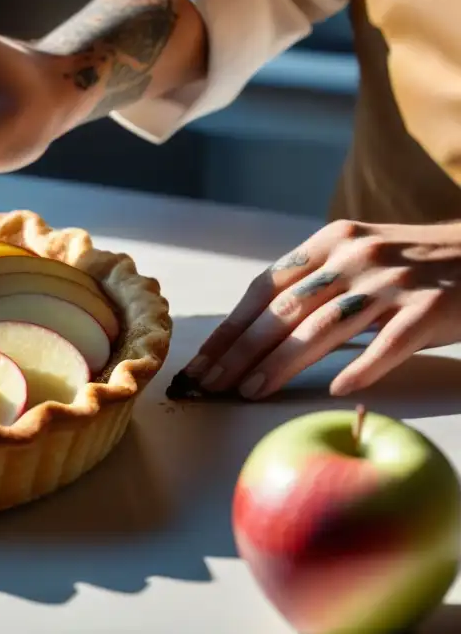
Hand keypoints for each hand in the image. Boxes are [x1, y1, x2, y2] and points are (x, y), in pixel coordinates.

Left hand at [184, 220, 460, 398]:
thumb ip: (314, 282)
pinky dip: (360, 368)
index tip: (203, 360)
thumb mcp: (358, 256)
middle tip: (211, 384)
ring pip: (323, 328)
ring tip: (250, 391)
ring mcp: (393, 282)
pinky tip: (334, 390)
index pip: (265, 288)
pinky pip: (388, 344)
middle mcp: (356, 257)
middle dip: (241, 351)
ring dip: (280, 364)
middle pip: (284, 310)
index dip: (231, 327)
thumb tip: (254, 329)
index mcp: (331, 242)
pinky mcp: (429, 308)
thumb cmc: (414, 265)